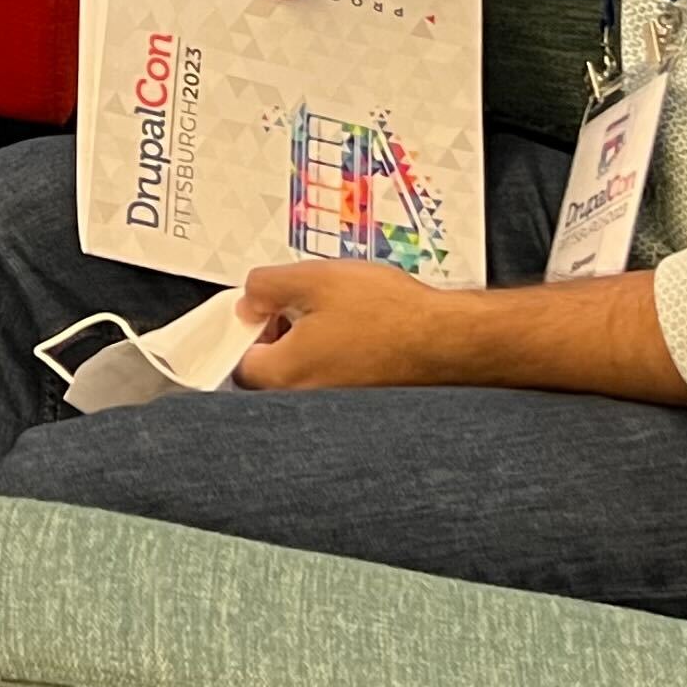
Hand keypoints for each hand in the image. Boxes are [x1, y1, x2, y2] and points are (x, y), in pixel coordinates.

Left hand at [232, 257, 460, 390]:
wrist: (447, 340)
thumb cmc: (386, 313)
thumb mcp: (313, 279)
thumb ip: (265, 287)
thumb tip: (247, 300)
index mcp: (284, 375)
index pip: (239, 363)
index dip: (246, 329)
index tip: (262, 307)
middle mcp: (306, 401)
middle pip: (270, 373)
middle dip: (276, 338)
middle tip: (298, 307)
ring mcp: (336, 408)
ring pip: (303, 376)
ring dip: (307, 346)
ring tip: (333, 314)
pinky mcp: (362, 404)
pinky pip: (332, 381)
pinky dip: (334, 358)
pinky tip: (356, 332)